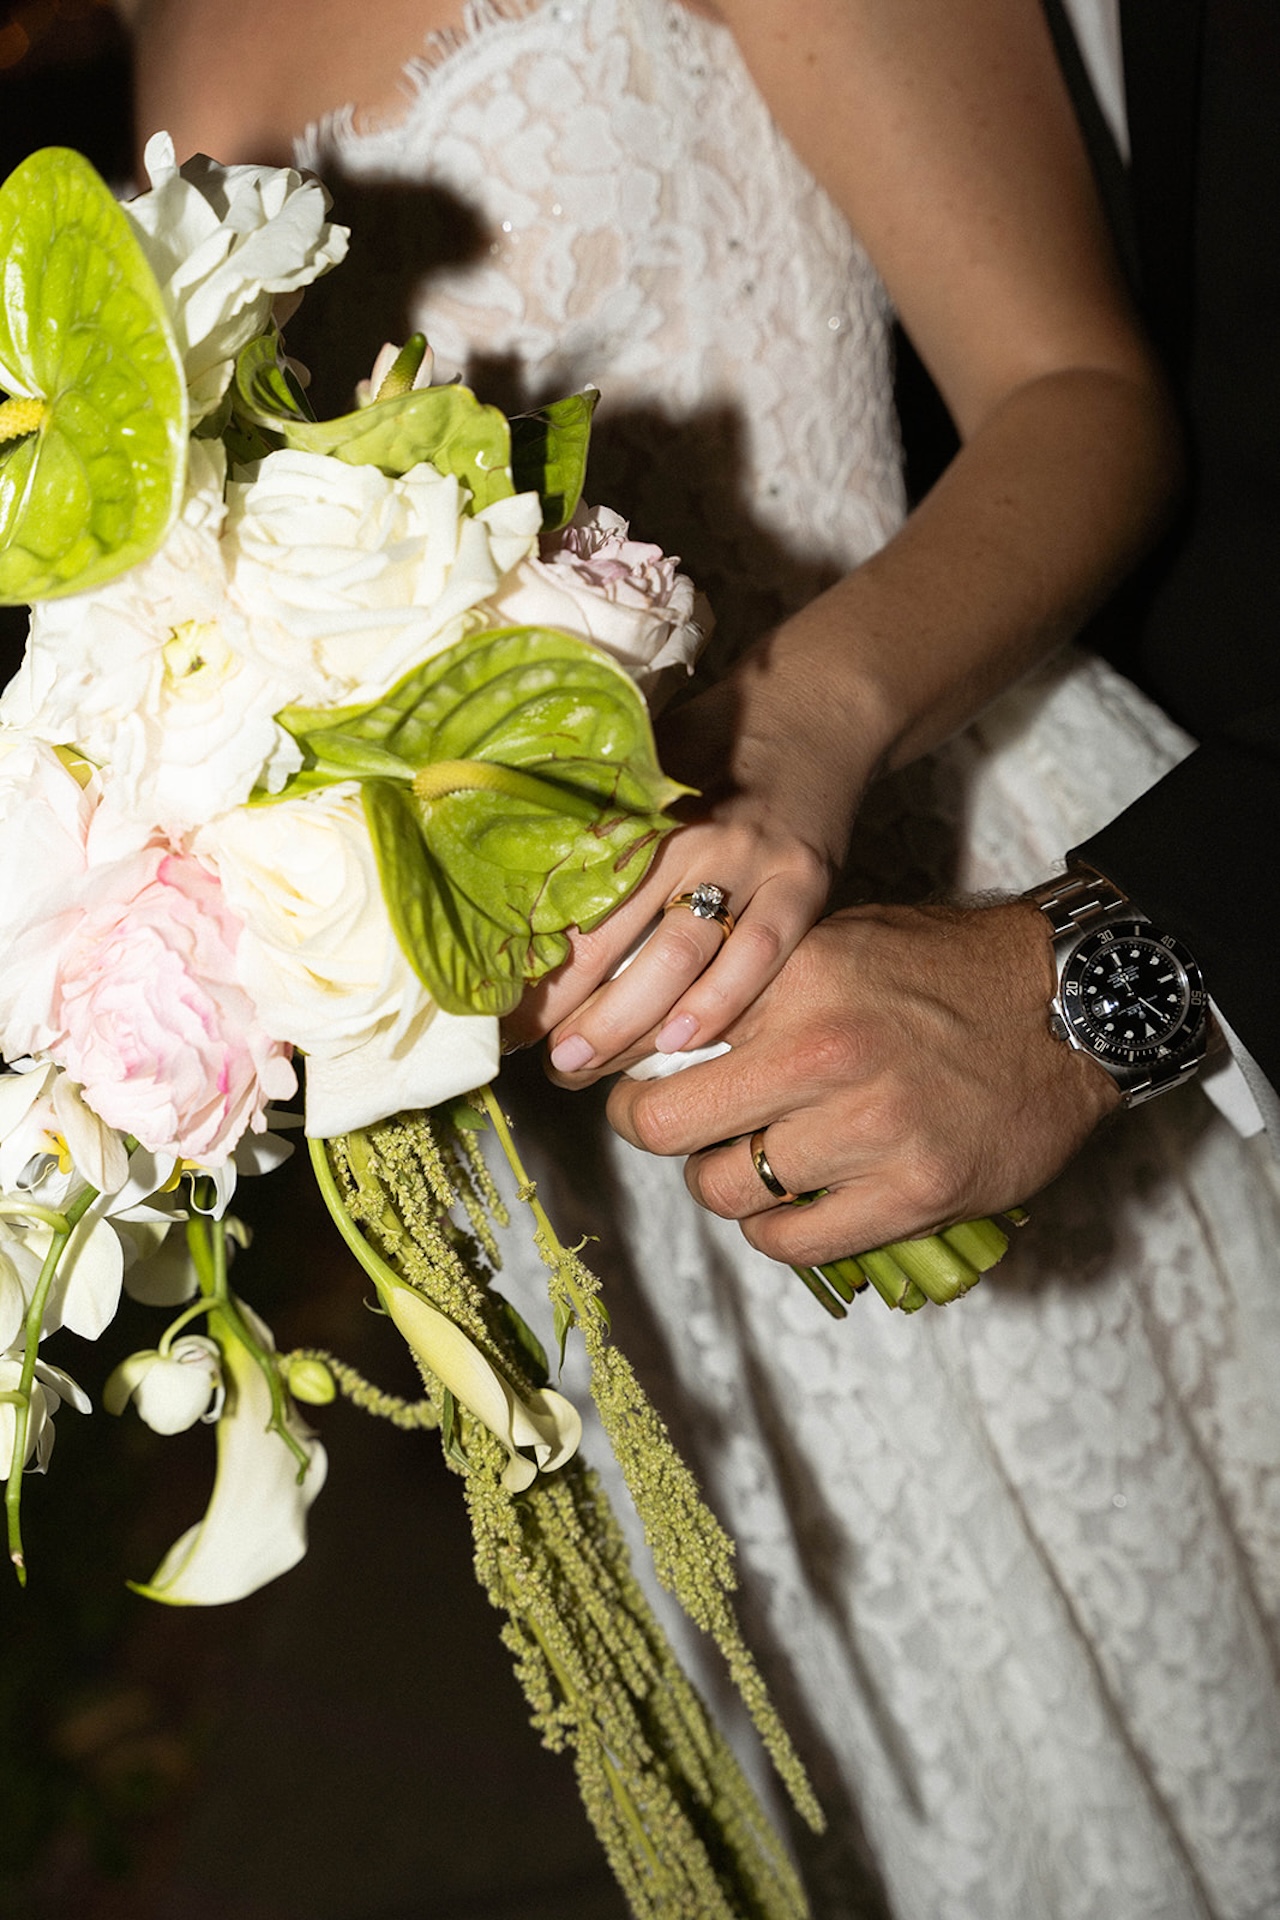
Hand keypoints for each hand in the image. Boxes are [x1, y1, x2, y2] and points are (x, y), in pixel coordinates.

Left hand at [506, 651, 875, 1080]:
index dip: (531, 952)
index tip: (495, 1002)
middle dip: (566, 1004)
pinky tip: (678, 1044)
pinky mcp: (804, 884)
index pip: (569, 891)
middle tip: (530, 1054)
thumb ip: (595, 811)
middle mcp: (692, 834)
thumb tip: (509, 864)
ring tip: (580, 1066)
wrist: (817, 709)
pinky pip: (758, 955)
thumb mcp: (644, 756)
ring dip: (625, 1020)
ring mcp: (752, 861)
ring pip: (679, 955)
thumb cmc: (715, 739)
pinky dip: (719, 1002)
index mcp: (641, 805)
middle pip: (615, 934)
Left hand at [605, 900, 1122, 1264]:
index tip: (624, 1078)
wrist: (1071, 1010)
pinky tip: (796, 1205)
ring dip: (724, 1184)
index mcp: (798, 977)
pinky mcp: (913, 1193)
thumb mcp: (839, 943)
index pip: (657, 1034)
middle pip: (663, 1124)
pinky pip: (792, 1243)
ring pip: (723, 1191)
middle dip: (653, 1130)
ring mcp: (872, 1129)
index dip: (625, 1064)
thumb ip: (754, 986)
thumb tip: (653, 1034)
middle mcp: (825, 1051)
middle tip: (677, 1127)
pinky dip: (777, 1232)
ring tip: (754, 1161)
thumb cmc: (946, 972)